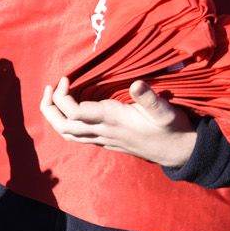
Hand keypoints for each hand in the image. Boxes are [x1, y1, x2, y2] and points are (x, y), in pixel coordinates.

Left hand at [39, 77, 196, 168]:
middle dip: (50, 108)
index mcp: (113, 120)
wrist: (180, 152)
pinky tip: (69, 111)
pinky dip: (67, 123)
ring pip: (69, 135)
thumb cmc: (173, 129)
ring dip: (55, 117)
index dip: (64, 96)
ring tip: (52, 97)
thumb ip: (150, 99)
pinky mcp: (107, 142)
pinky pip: (79, 136)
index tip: (67, 77)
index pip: (76, 112)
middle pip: (64, 127)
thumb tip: (137, 84)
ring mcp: (104, 139)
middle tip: (49, 87)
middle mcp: (104, 132)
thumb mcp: (166, 111)